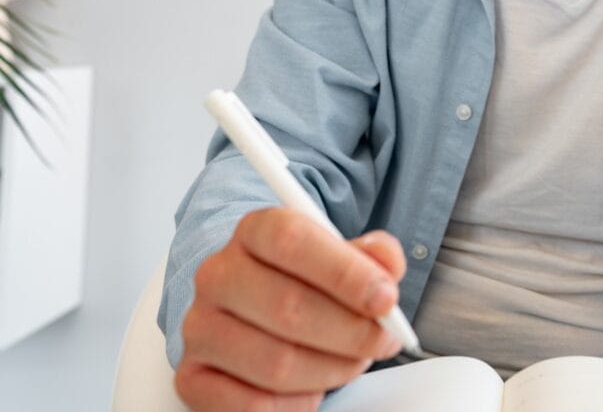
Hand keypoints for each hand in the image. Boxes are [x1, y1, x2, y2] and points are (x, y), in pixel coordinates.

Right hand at [174, 208, 406, 411]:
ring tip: (354, 361)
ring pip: (276, 362)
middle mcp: (218, 274)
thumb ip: (373, 255)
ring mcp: (199, 327)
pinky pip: (251, 406)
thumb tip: (388, 272)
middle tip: (383, 340)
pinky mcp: (192, 377)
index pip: (294, 241)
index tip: (386, 299)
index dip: (346, 273)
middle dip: (351, 331)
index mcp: (255, 230)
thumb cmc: (304, 277)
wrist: (251, 301)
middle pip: (289, 307)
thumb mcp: (341, 253)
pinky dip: (296, 404)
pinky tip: (314, 388)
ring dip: (331, 370)